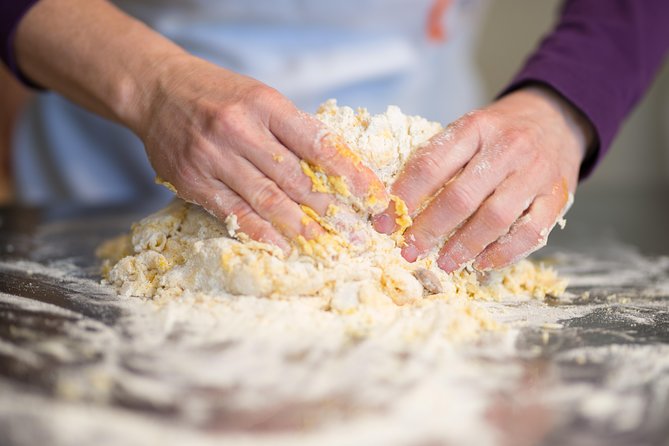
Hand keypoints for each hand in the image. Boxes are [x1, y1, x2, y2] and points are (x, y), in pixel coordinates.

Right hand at [133, 55, 386, 251]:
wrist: (157, 89)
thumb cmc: (218, 95)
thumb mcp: (260, 97)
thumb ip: (292, 130)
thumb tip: (334, 167)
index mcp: (265, 104)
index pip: (317, 142)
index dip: (350, 172)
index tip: (374, 195)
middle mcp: (240, 129)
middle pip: (295, 177)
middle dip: (330, 209)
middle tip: (356, 234)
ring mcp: (214, 156)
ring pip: (267, 199)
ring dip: (301, 226)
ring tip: (327, 245)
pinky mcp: (193, 180)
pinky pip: (234, 212)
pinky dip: (261, 232)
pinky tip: (283, 246)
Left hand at [374, 85, 593, 270]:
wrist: (555, 118)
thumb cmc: (498, 133)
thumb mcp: (466, 132)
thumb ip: (437, 161)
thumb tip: (395, 205)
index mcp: (474, 127)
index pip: (430, 166)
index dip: (403, 198)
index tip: (384, 223)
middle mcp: (507, 147)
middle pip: (460, 197)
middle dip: (429, 229)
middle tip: (409, 250)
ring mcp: (535, 173)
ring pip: (495, 218)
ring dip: (464, 246)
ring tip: (443, 262)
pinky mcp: (557, 196)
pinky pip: (530, 232)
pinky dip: (503, 253)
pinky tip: (482, 262)